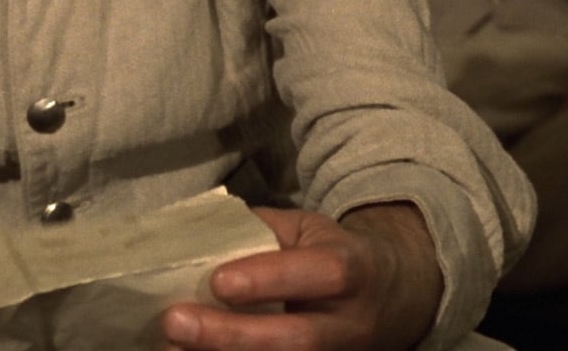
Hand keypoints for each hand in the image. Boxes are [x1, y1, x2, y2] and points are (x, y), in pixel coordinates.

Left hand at [160, 202, 441, 350]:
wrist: (394, 298)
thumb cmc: (334, 254)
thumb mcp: (309, 229)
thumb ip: (260, 230)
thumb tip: (196, 234)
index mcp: (353, 269)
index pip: (320, 274)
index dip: (269, 278)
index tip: (218, 281)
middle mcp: (349, 323)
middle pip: (297, 339)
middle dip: (232, 335)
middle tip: (175, 323)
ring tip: (173, 347)